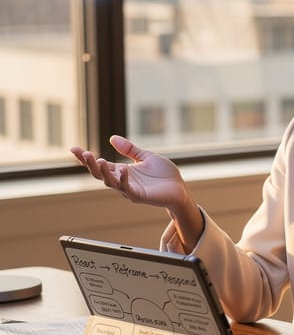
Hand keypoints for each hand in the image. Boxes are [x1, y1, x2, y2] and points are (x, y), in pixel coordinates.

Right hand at [70, 135, 190, 209]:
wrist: (179, 188)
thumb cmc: (163, 174)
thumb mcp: (146, 157)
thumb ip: (130, 149)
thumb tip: (112, 138)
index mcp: (121, 171)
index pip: (99, 164)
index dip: (85, 158)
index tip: (73, 148)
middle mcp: (121, 180)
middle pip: (99, 173)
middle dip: (90, 164)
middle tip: (83, 153)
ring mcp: (129, 189)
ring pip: (110, 182)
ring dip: (104, 171)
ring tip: (99, 160)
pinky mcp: (139, 196)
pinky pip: (127, 189)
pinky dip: (123, 179)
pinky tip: (123, 170)